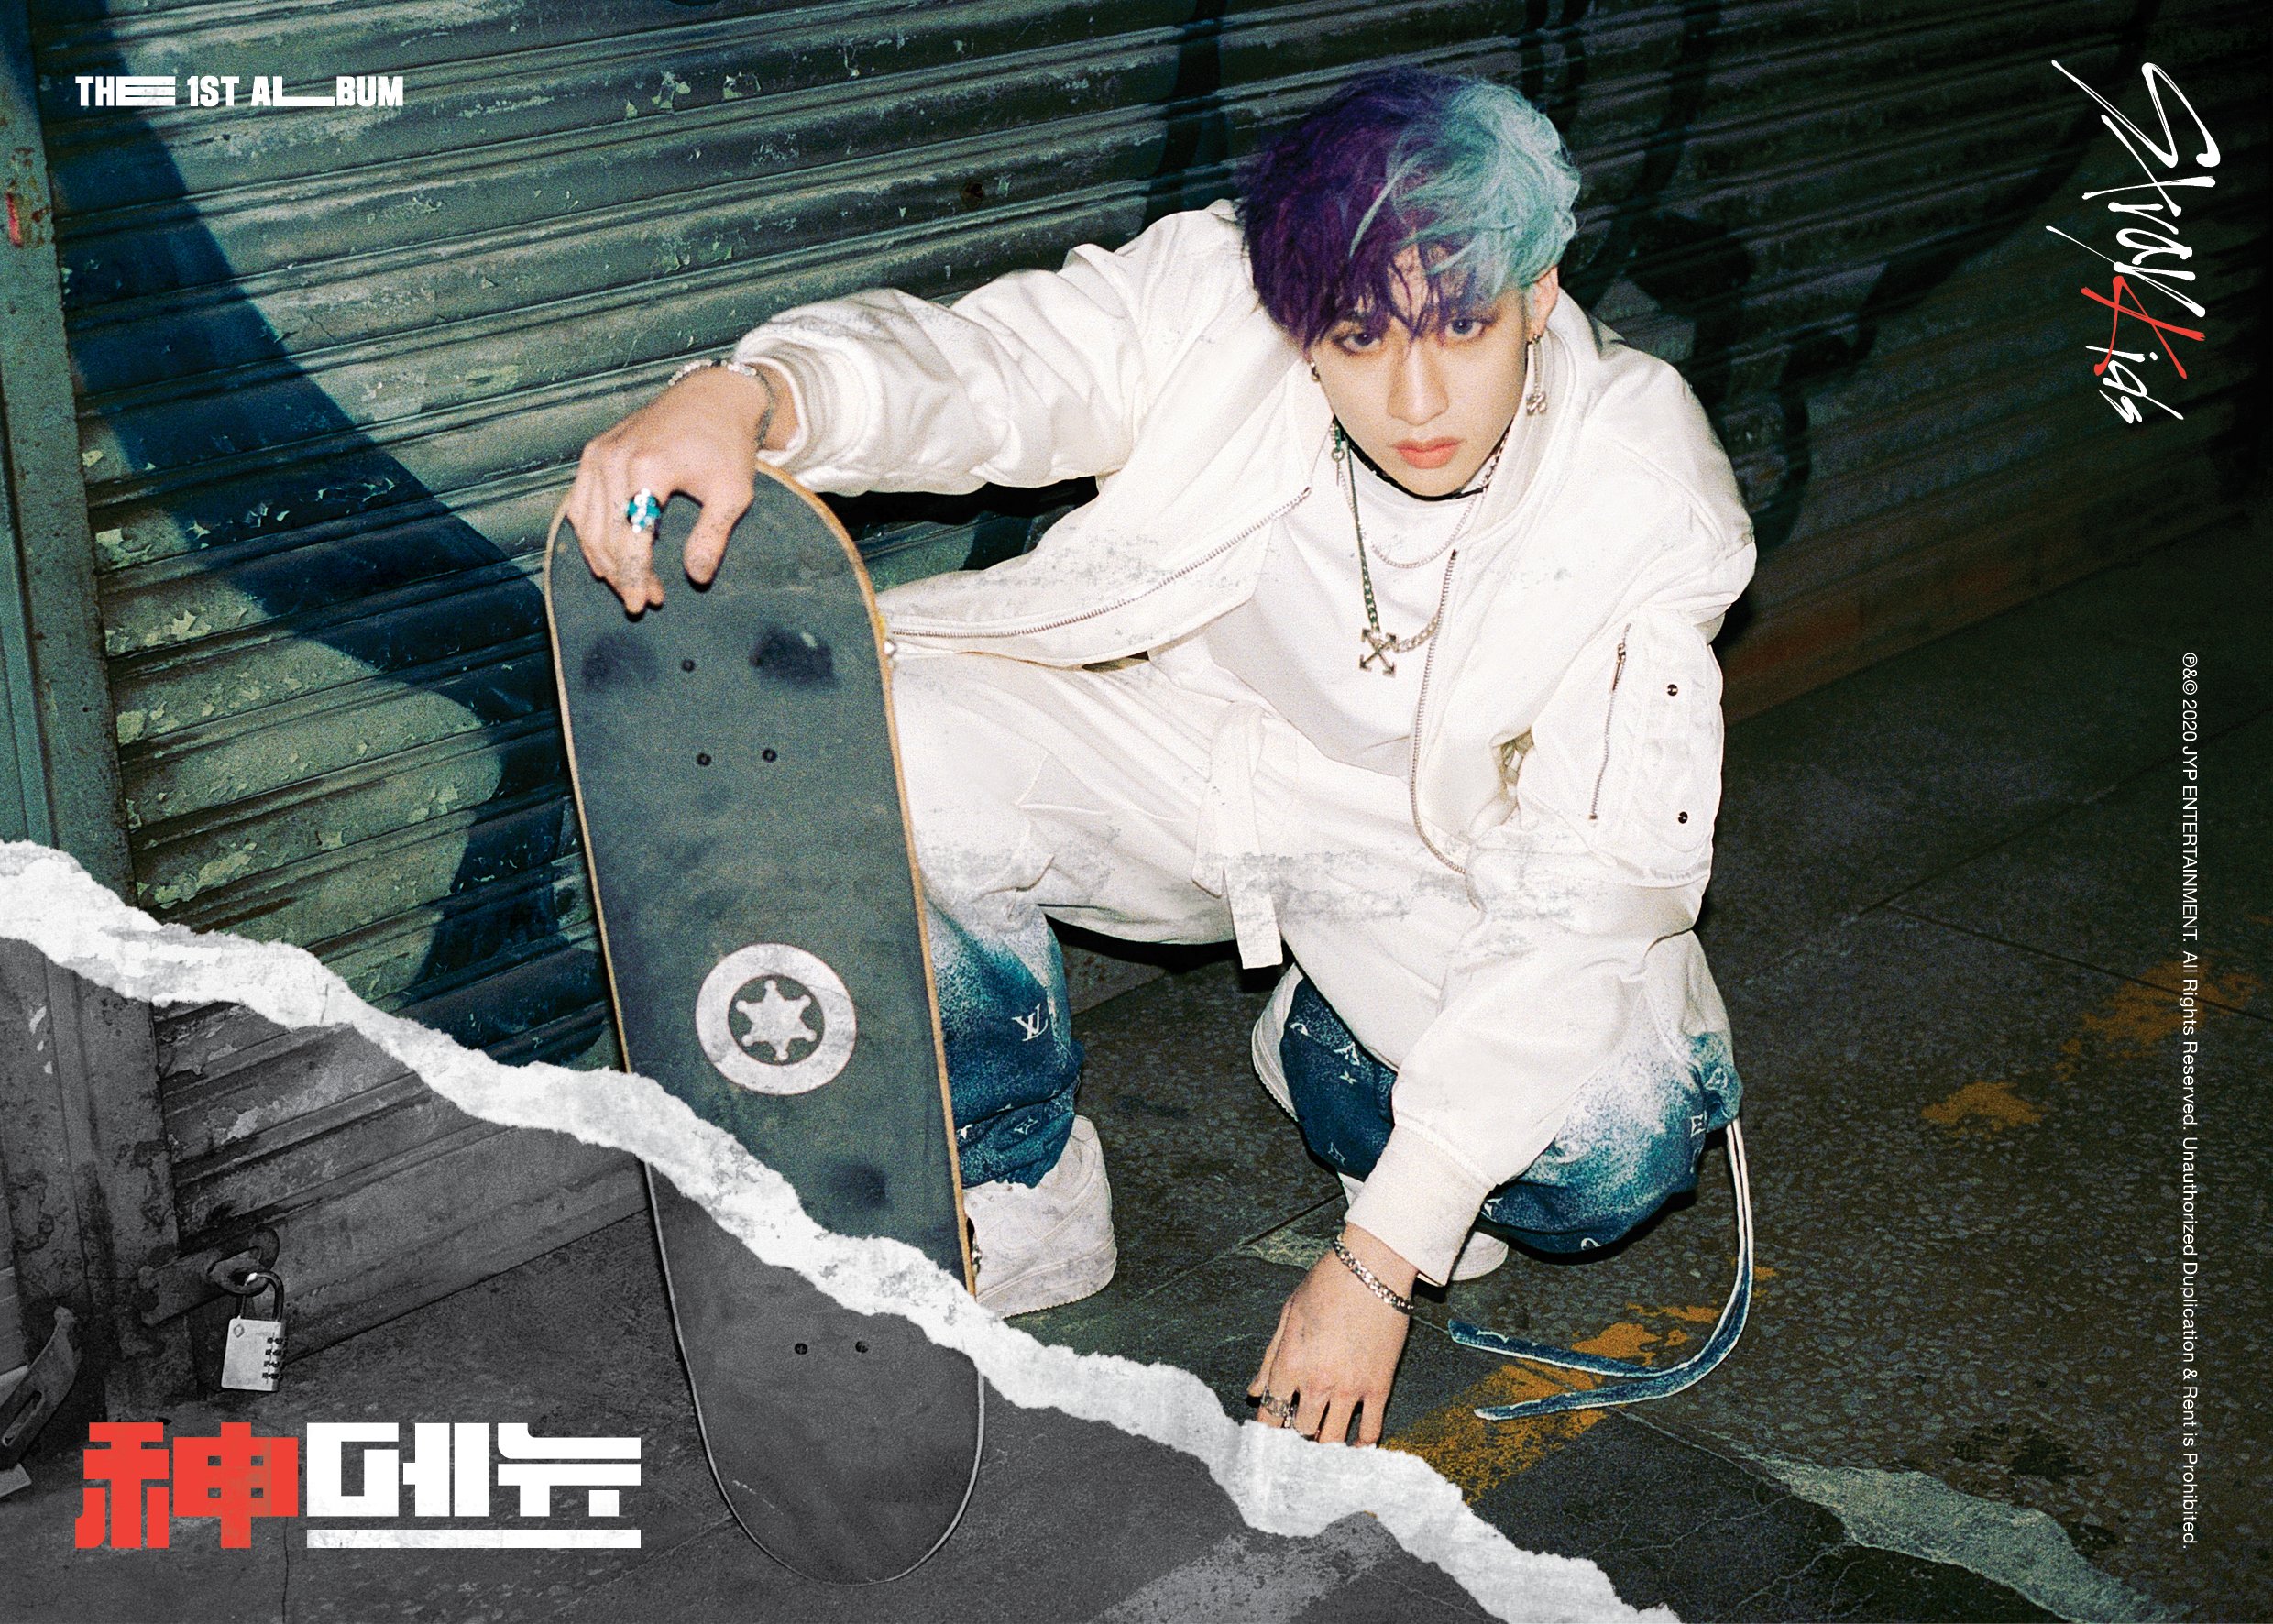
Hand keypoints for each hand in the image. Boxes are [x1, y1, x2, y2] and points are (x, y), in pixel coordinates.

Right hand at [563, 362, 799, 613]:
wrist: (712, 397)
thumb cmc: (726, 445)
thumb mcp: (732, 493)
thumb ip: (712, 537)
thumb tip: (697, 577)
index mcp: (647, 468)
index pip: (629, 538)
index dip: (634, 576)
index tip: (644, 603)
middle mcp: (613, 459)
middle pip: (605, 535)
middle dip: (622, 574)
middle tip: (644, 600)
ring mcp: (598, 453)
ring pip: (585, 523)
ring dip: (603, 560)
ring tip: (629, 584)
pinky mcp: (593, 452)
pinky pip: (580, 504)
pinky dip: (590, 535)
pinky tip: (606, 559)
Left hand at [1247, 1224, 1414, 1445]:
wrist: (1372, 1269)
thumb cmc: (1326, 1284)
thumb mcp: (1288, 1314)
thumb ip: (1270, 1357)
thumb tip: (1254, 1391)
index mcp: (1290, 1363)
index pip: (1271, 1413)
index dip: (1268, 1430)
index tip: (1270, 1436)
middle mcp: (1317, 1382)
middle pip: (1301, 1431)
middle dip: (1296, 1438)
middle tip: (1297, 1438)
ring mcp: (1350, 1388)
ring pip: (1333, 1438)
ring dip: (1325, 1446)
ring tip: (1322, 1446)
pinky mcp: (1379, 1387)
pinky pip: (1371, 1430)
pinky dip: (1362, 1445)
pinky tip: (1355, 1447)